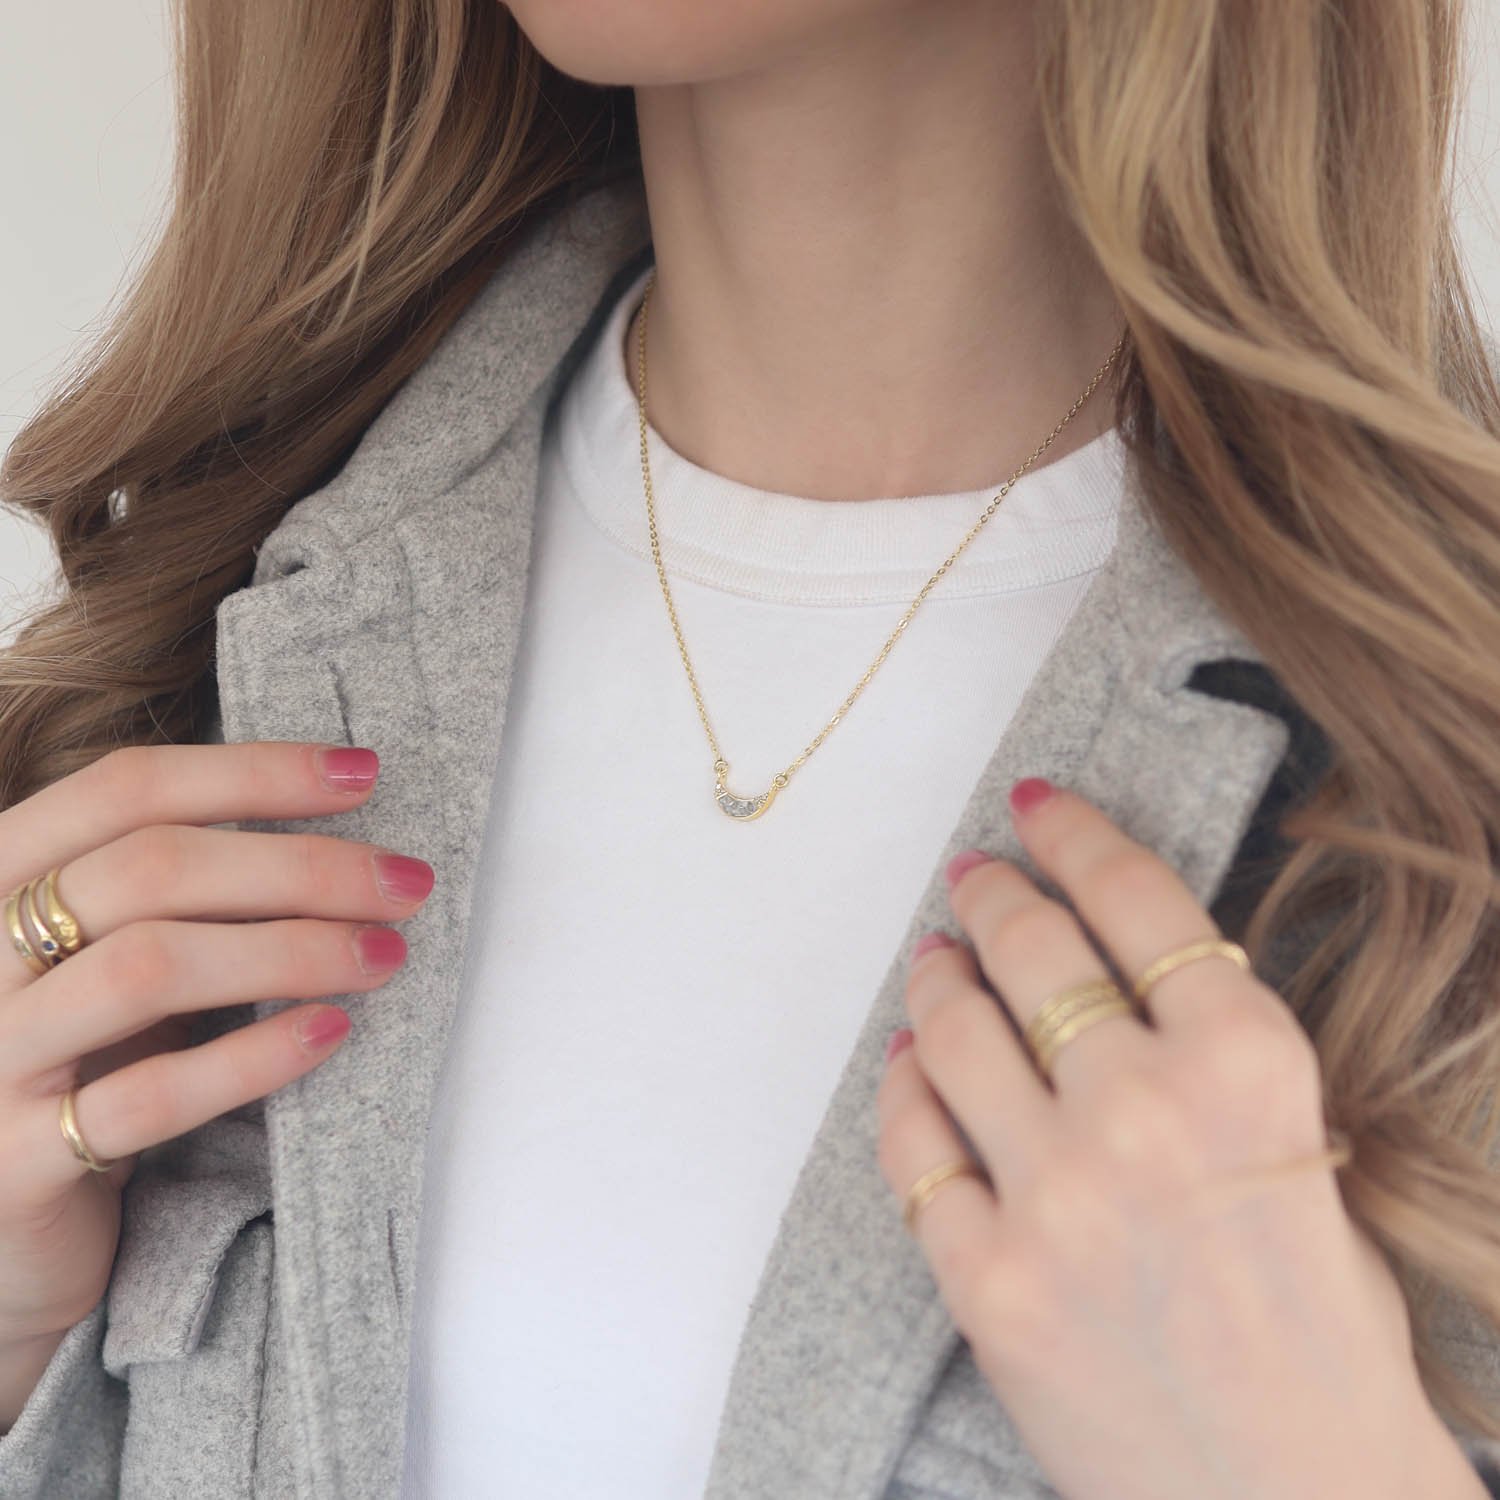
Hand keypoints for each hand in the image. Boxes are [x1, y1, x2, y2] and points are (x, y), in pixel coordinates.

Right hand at [0, 742, 431, 1377]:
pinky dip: (250, 1058)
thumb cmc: (83, 1061)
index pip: (127, 786)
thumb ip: (184, 888)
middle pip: (149, 867)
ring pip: (147, 967)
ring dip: (290, 950)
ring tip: (385, 955)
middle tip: (405, 884)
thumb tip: (343, 825)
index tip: (365, 774)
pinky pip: (144, 1097)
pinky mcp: (13, 1164)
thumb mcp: (116, 953)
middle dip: (300, 864)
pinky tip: (329, 1031)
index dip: (253, 771)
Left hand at [876, 777, 1476, 1499]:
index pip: (1139, 900)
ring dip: (937, 979)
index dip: (1076, 835)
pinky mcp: (985, 1276)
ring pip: (956, 1031)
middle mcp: (1145, 1111)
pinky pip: (912, 1145)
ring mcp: (1054, 1194)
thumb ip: (1213, 1060)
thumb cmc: (1326, 1338)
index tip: (1037, 805)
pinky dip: (903, 1090)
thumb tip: (1111, 980)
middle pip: (1034, 949)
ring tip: (935, 958)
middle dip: (994, 894)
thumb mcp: (1308, 1153)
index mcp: (1251, 1068)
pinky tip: (909, 1063)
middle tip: (973, 876)